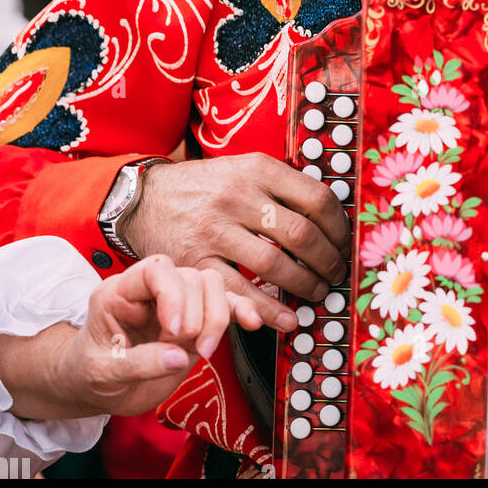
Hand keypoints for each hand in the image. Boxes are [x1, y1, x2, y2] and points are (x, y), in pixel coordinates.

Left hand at [0, 254, 264, 420]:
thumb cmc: (91, 373)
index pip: (155, 269)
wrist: (97, 387)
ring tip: (204, 349)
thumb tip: (179, 357)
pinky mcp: (196, 318)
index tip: (175, 330)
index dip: (172, 293)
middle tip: (185, 346)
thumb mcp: (102, 373)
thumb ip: (139, 363)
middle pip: (189, 277)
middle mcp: (152, 291)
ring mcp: (177, 302)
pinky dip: (239, 311)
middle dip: (196, 314)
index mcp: (120, 291)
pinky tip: (250, 323)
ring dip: (216, 317)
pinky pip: (225, 304)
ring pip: (211, 286)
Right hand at [121, 153, 350, 330]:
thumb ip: (280, 186)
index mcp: (257, 169)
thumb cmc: (203, 186)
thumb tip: (329, 215)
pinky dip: (269, 311)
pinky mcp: (195, 262)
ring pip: (276, 266)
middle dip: (328, 262)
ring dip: (305, 287)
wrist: (144, 198)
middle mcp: (238, 197)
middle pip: (301, 235)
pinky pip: (240, 292)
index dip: (339, 228)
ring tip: (316, 293)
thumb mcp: (242, 168)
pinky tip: (286, 319)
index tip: (344, 243)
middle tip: (336, 274)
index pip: (317, 199)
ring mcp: (216, 230)